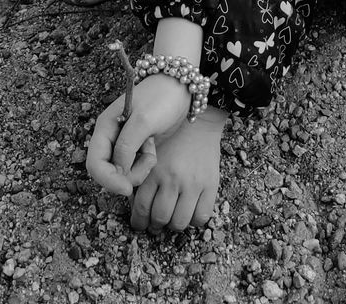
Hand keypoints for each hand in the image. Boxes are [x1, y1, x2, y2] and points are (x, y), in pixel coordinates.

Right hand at [86, 75, 190, 197]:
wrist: (179, 88)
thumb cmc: (161, 98)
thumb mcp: (143, 120)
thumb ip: (127, 146)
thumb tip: (118, 170)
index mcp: (105, 127)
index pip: (95, 164)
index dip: (107, 180)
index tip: (127, 189)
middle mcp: (110, 137)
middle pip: (107, 172)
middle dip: (126, 176)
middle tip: (147, 163)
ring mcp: (122, 144)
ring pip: (121, 173)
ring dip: (138, 169)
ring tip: (151, 150)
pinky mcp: (135, 148)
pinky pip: (133, 168)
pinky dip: (143, 165)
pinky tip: (152, 149)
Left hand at [131, 106, 227, 233]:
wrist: (198, 119)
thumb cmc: (169, 135)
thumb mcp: (148, 151)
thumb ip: (139, 175)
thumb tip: (134, 203)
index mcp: (154, 169)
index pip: (141, 207)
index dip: (138, 221)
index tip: (139, 222)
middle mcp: (172, 178)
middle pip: (160, 218)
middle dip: (155, 225)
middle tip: (155, 222)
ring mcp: (193, 183)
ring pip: (179, 222)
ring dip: (173, 224)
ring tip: (172, 217)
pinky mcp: (211, 184)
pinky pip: (201, 217)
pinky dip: (193, 220)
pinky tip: (189, 210)